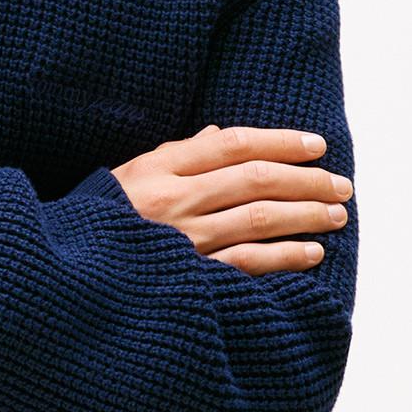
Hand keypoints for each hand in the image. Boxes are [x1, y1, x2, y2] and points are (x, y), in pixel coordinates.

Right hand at [109, 123, 351, 272]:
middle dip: (306, 179)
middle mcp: (173, 201)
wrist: (71, 277)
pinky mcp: (191, 277)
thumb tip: (218, 134)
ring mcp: (183, 241)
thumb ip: (177, 155)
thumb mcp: (129, 176)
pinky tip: (312, 252)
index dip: (280, 141)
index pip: (231, 144)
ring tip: (336, 214)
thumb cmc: (102, 221)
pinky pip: (248, 263)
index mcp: (157, 170)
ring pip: (259, 219)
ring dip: (306, 215)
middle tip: (341, 184)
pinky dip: (285, 256)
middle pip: (254, 179)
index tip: (317, 145)